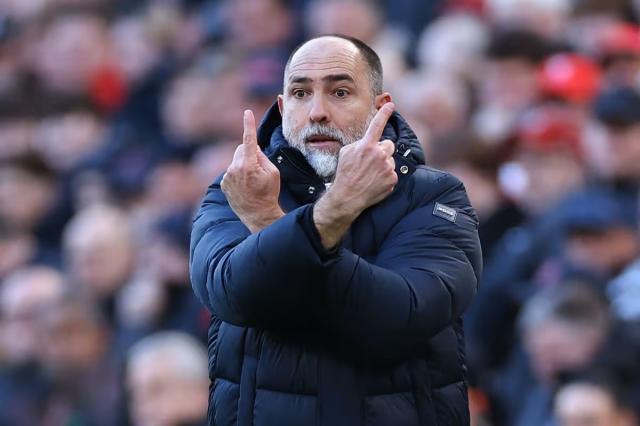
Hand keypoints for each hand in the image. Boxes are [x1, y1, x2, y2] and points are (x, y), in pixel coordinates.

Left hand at [221, 110, 283, 232]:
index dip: (248, 125)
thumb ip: (262, 157)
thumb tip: (254, 148)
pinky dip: (238, 175)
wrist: (258, 215)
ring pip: (236, 161)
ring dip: (243, 165)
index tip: (247, 112)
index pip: (249, 140)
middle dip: (249, 153)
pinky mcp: (223, 183)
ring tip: (251, 182)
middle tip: (259, 169)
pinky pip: (231, 172)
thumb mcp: (273, 173)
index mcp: (248, 165)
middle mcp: (234, 169)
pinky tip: (245, 187)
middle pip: (241, 150)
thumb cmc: (269, 193)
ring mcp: (227, 177)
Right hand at [314, 102, 396, 247]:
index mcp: (366, 145)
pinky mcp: (392, 179)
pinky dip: (386, 177)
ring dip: (383, 165)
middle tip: (372, 162)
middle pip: (388, 145)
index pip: (377, 125)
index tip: (390, 104)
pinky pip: (392, 173)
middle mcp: (379, 154)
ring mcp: (387, 167)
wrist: (347, 196)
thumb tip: (368, 142)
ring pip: (390, 160)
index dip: (384, 113)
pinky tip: (375, 182)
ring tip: (371, 175)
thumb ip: (359, 144)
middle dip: (382, 151)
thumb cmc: (344, 174)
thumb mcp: (346, 153)